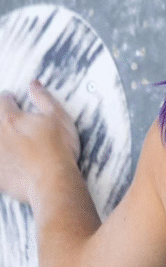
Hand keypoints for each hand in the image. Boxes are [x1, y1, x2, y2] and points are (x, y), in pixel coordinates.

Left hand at [0, 81, 80, 204]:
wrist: (52, 181)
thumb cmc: (58, 149)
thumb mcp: (58, 117)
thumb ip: (43, 98)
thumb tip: (34, 85)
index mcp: (11, 119)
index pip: (3, 101)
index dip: (8, 98)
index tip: (11, 98)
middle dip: (0, 118)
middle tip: (9, 121)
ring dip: (2, 138)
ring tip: (11, 141)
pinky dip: (1, 159)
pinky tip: (8, 158)